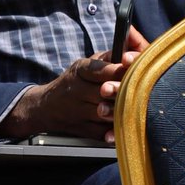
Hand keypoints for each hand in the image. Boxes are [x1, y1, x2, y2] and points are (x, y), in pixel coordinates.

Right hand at [0, 26, 149, 142]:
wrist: (45, 107)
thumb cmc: (74, 80)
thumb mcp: (85, 63)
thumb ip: (108, 57)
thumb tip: (130, 52)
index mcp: (79, 71)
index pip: (98, 70)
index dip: (116, 69)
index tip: (130, 66)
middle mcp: (77, 91)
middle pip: (104, 92)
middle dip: (122, 90)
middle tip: (139, 87)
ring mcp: (78, 112)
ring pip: (105, 113)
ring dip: (121, 110)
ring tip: (136, 105)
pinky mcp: (82, 130)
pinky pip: (101, 132)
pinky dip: (114, 131)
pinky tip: (124, 125)